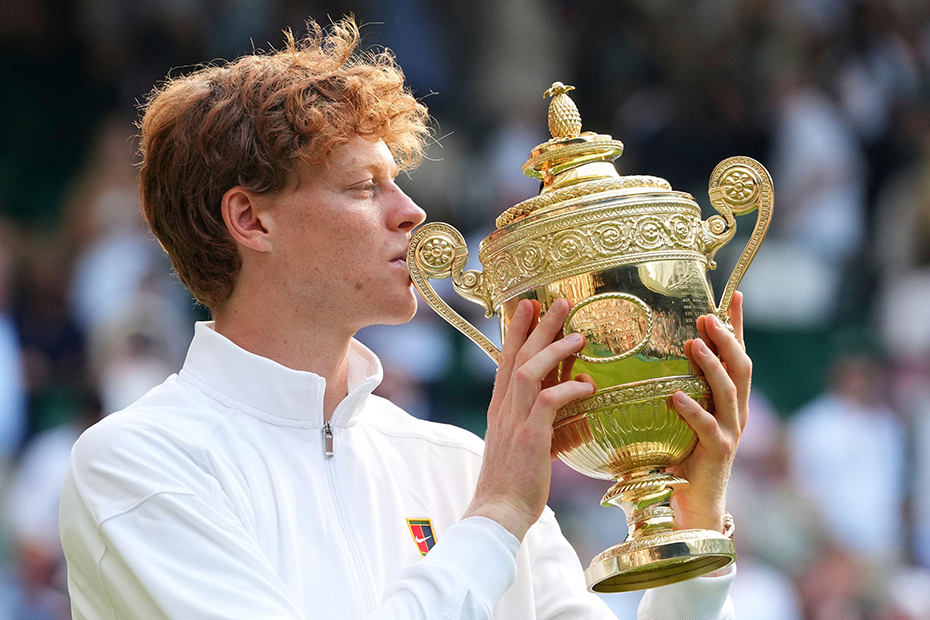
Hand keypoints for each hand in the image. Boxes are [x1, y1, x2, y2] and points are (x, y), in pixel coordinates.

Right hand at [463, 298, 594, 540]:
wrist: (498, 511)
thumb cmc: (516, 482)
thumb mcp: (530, 443)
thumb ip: (549, 420)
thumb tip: (577, 402)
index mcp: (501, 408)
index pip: (507, 359)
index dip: (517, 331)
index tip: (529, 306)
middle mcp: (504, 408)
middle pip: (518, 355)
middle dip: (538, 326)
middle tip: (557, 301)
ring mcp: (514, 420)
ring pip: (530, 371)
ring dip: (554, 349)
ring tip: (579, 335)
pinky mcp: (529, 437)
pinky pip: (548, 402)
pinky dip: (569, 389)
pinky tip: (588, 385)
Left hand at [667, 291, 750, 532]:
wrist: (693, 507)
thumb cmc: (680, 458)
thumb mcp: (678, 418)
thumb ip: (673, 389)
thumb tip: (643, 360)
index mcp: (728, 400)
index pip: (737, 355)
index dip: (736, 325)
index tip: (733, 294)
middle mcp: (735, 411)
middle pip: (740, 366)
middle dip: (727, 338)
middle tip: (707, 316)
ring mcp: (730, 432)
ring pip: (728, 391)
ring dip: (711, 365)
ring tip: (693, 344)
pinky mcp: (717, 453)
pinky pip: (707, 427)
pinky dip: (693, 409)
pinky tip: (676, 395)